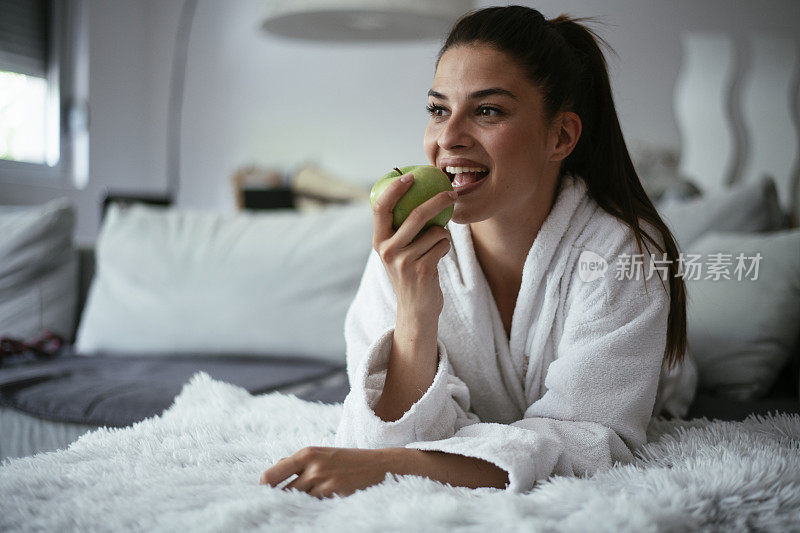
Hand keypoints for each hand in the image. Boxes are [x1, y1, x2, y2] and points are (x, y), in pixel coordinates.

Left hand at [259, 446, 397, 498]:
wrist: (380, 465)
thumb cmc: (348, 460)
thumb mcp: (323, 453)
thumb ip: (298, 461)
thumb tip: (273, 470)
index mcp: (307, 453)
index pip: (271, 475)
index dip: (264, 488)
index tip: (264, 496)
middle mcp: (312, 466)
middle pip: (283, 492)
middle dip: (281, 500)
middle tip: (275, 508)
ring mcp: (323, 482)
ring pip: (297, 501)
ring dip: (297, 506)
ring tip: (298, 507)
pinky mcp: (333, 495)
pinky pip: (313, 507)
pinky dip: (311, 509)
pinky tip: (315, 508)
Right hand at [371, 172, 456, 319]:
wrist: (416, 310)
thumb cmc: (410, 273)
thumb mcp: (398, 251)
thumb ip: (401, 228)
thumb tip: (419, 192)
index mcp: (379, 241)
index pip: (380, 207)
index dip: (394, 188)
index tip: (410, 176)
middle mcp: (387, 250)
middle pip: (416, 214)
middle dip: (438, 200)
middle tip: (451, 193)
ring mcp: (404, 261)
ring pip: (436, 231)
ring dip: (443, 236)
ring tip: (435, 248)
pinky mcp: (422, 270)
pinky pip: (443, 245)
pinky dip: (446, 248)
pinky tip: (438, 258)